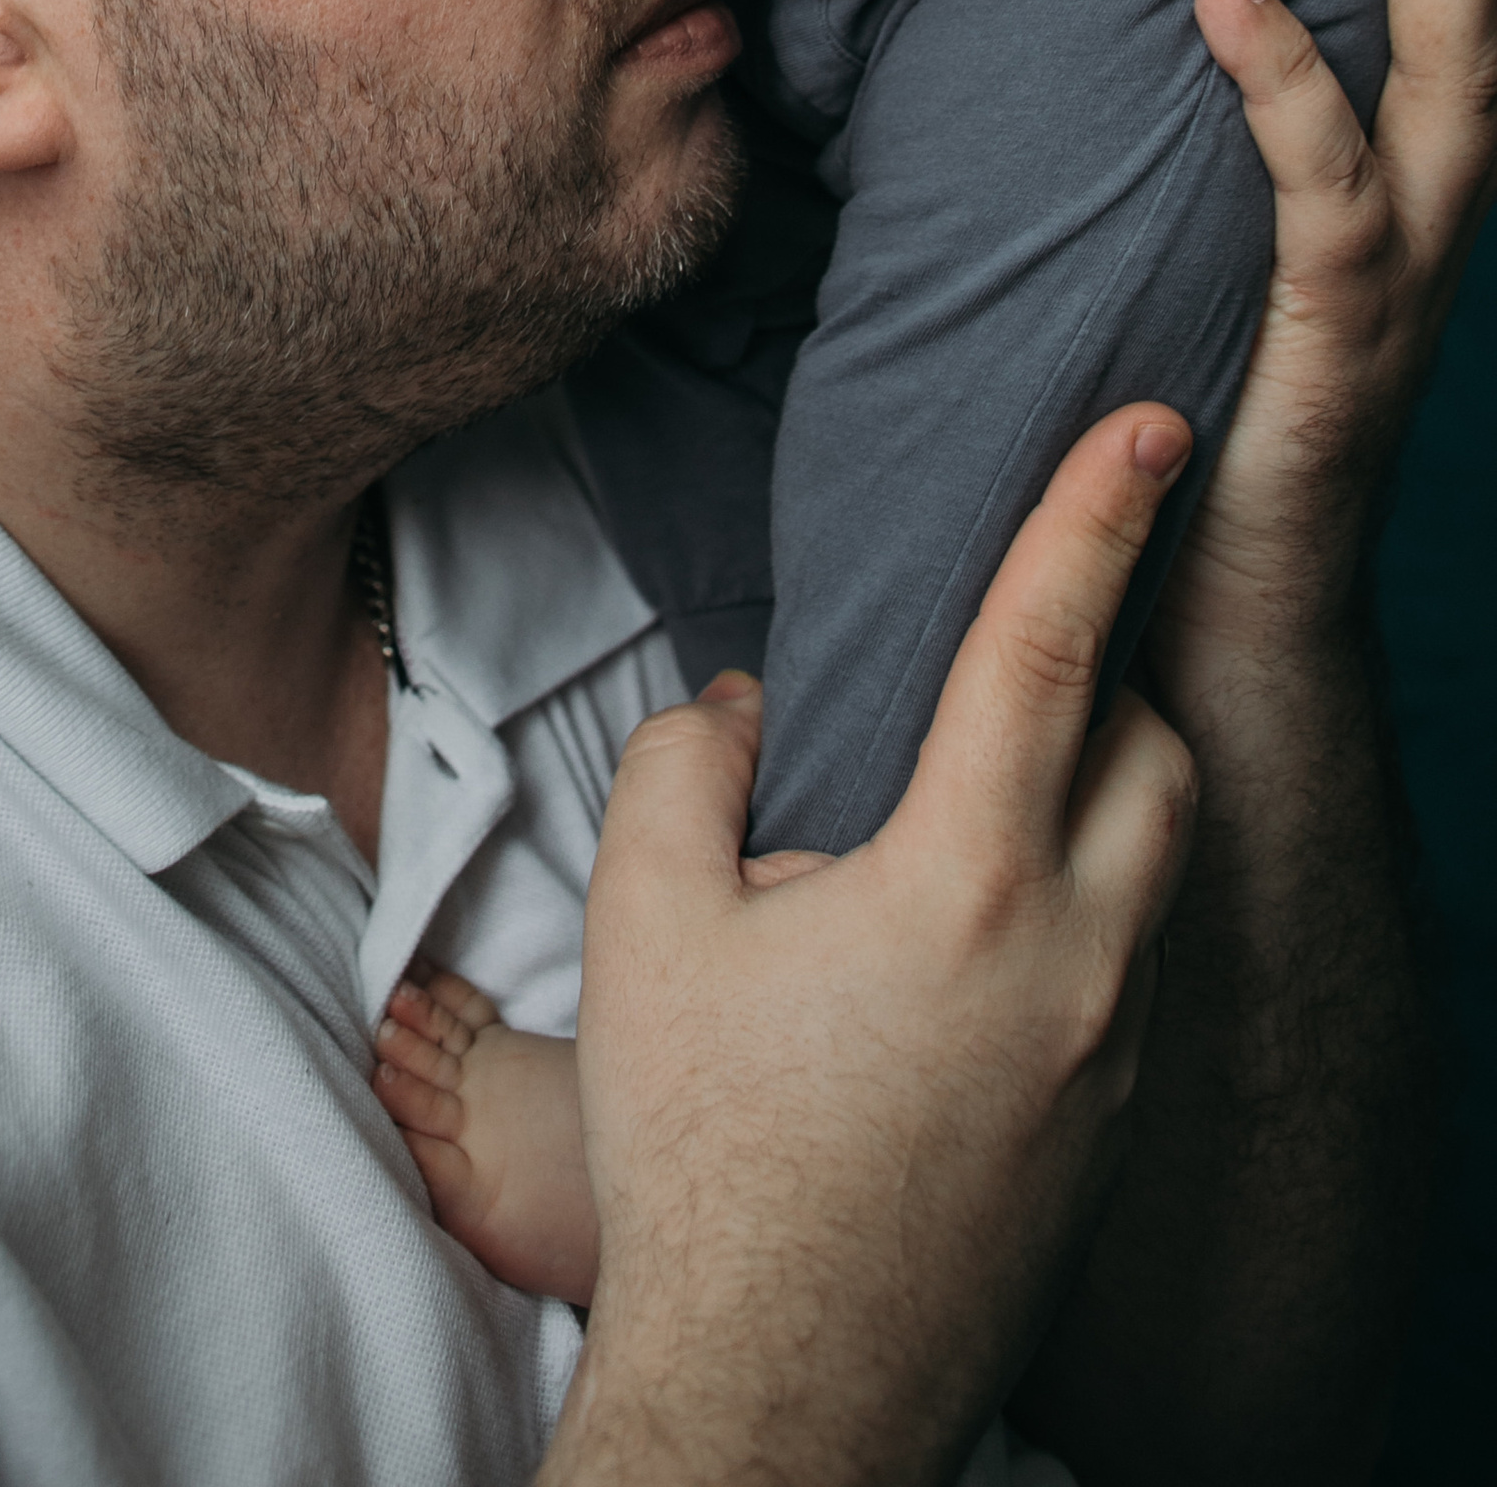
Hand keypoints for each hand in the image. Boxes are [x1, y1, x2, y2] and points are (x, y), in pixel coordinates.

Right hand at [544, 406, 1200, 1485]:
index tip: (1154, 419)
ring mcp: (1108, 1050)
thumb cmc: (704, 1156)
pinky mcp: (1110, 1126)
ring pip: (1163, 855)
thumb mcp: (644, 926)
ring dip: (1107, 781)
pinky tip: (981, 917)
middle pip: (1154, 747)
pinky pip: (1137, 957)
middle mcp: (1073, 957)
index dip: (1096, 514)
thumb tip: (750, 706)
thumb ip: (687, 766)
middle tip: (1032, 622)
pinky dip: (1090, 892)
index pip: (1050, 648)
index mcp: (964, 884)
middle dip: (1110, 662)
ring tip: (998, 768)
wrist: (781, 1392)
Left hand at [1162, 0, 1496, 676]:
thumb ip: (1163, 208)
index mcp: (1386, 242)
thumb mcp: (1186, 303)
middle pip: (1477, 69)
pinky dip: (1290, 89)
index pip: (1441, 80)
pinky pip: (1330, 204)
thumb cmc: (1185, 467)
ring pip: (1443, 112)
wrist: (1216, 651)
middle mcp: (1418, 262)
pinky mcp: (1330, 361)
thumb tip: (1054, 92)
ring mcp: (1389, 313)